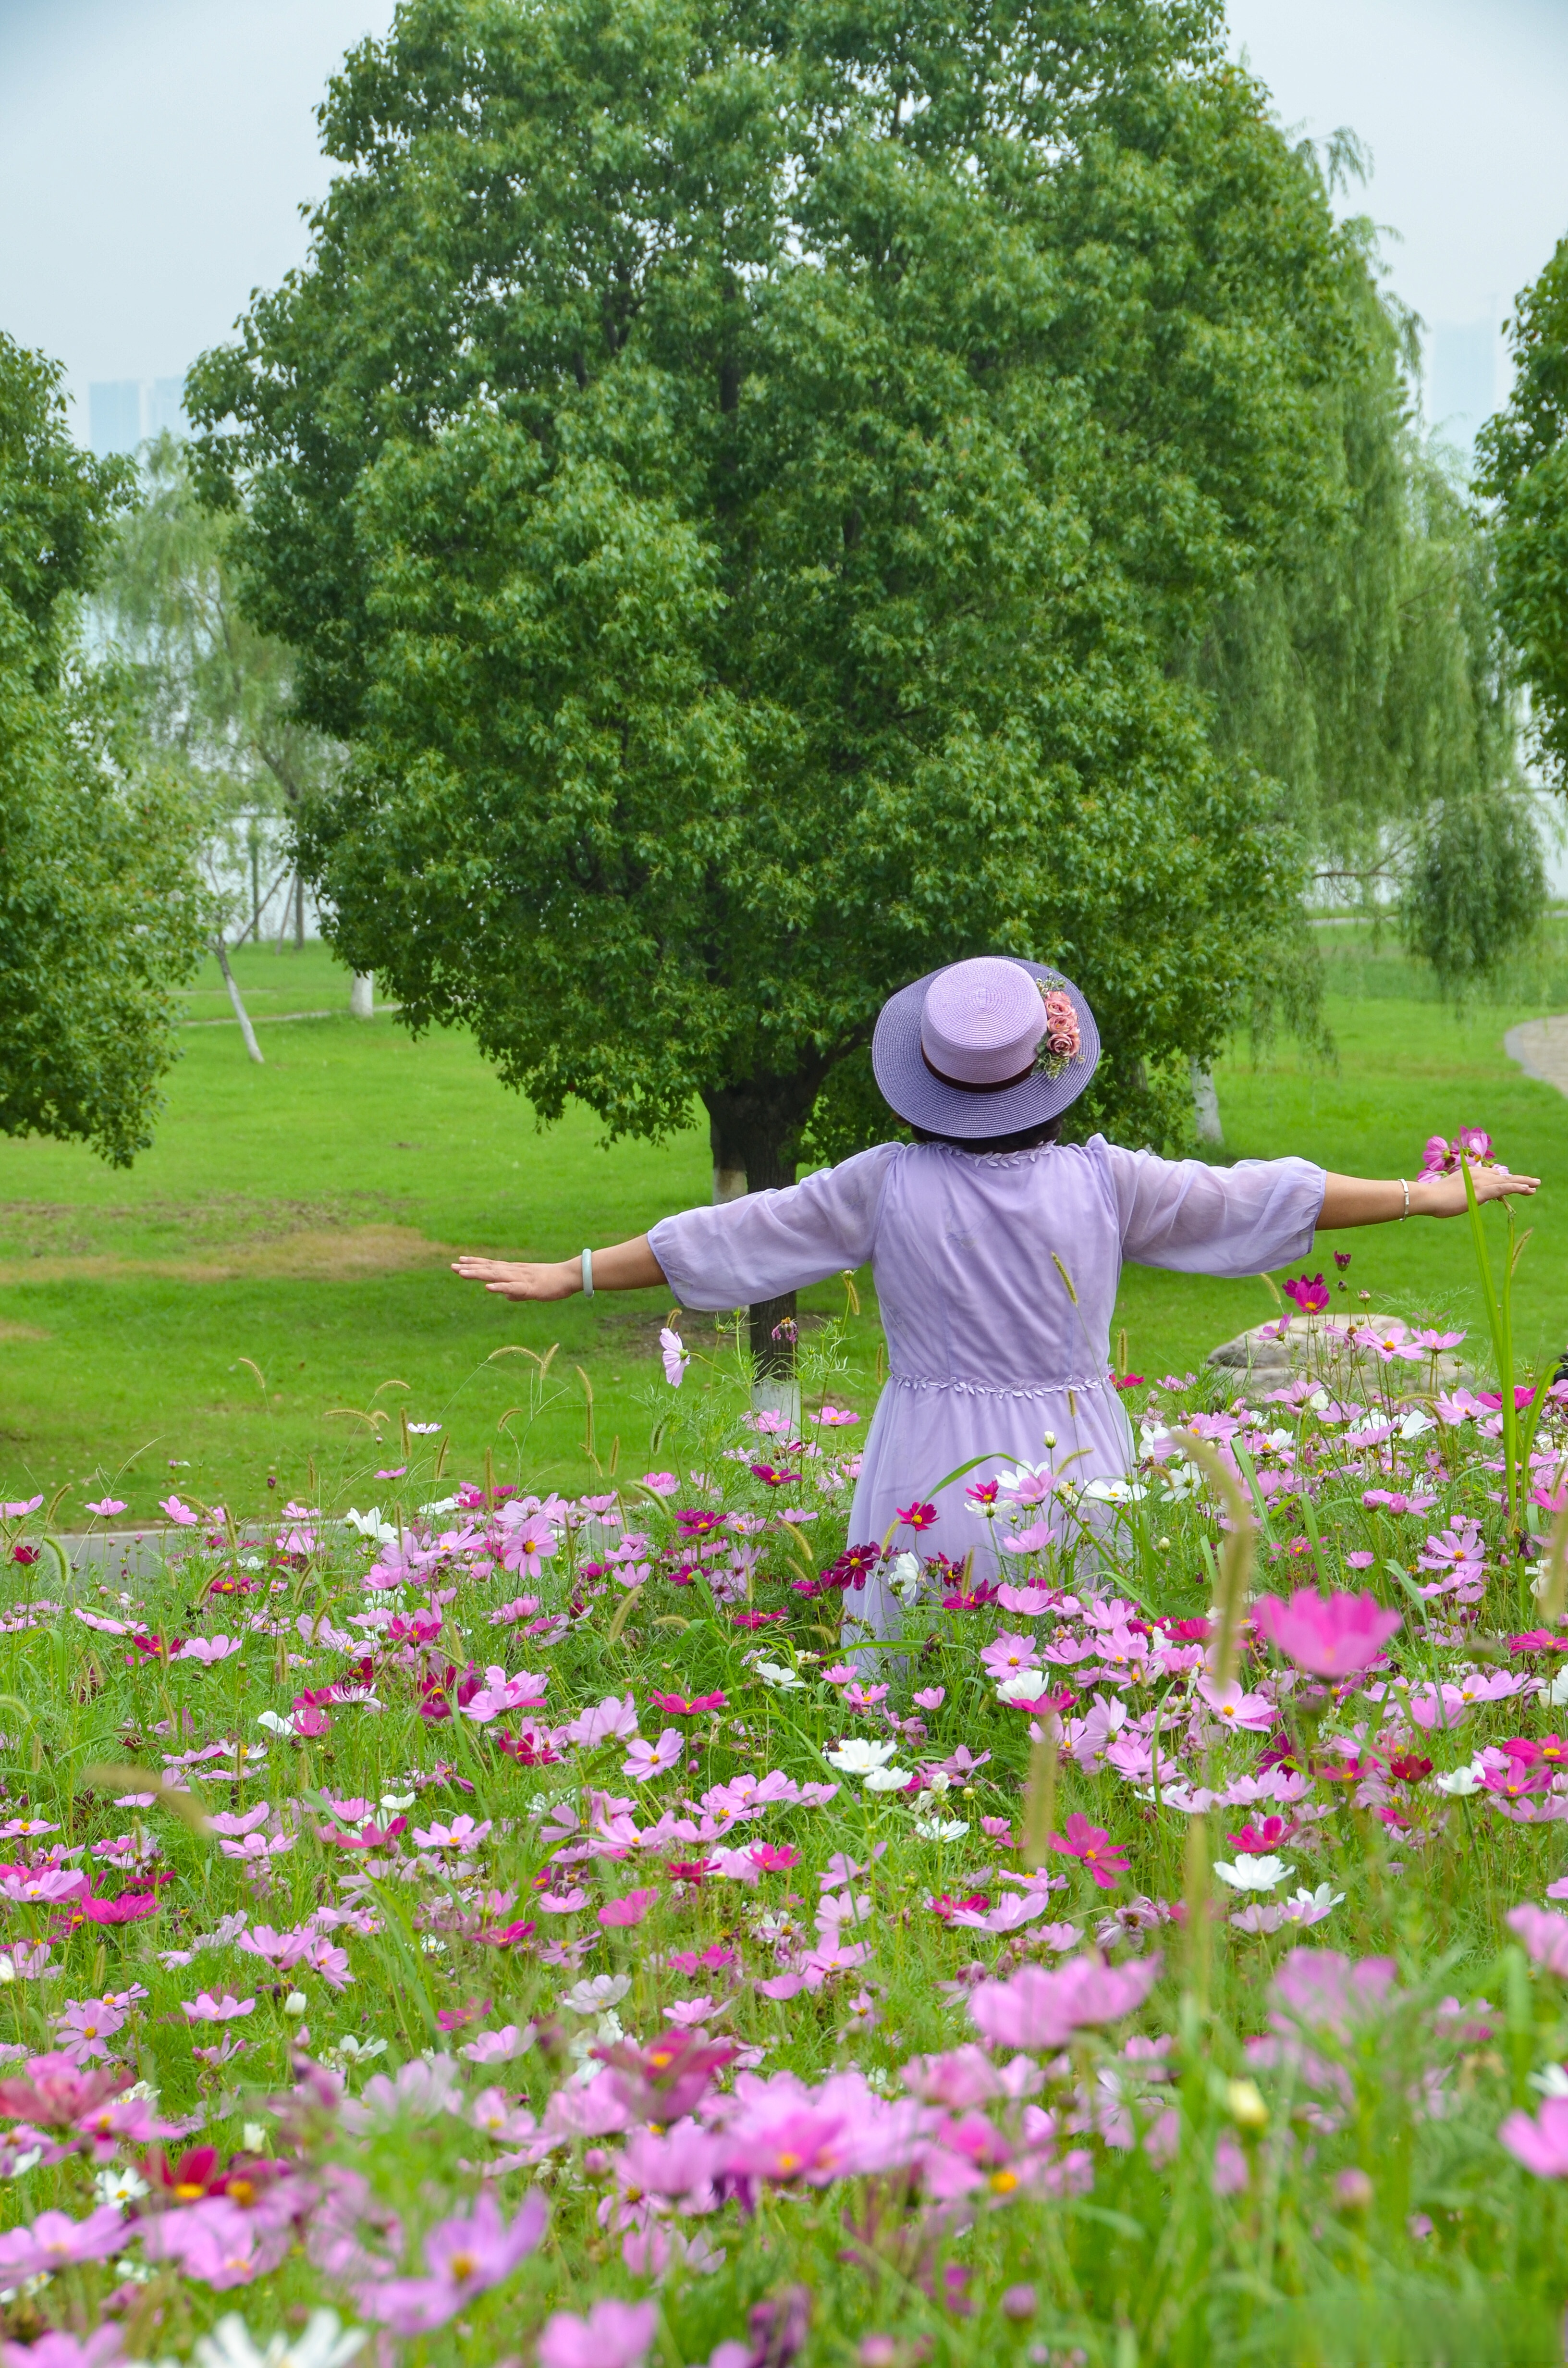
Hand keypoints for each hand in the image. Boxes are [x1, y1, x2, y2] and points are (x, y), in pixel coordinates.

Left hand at [451, 1255, 577, 1300]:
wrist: (570, 1276)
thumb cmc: (552, 1282)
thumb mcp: (531, 1288)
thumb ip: (517, 1292)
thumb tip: (506, 1297)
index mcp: (515, 1271)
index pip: (491, 1266)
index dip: (475, 1263)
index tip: (459, 1261)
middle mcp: (515, 1271)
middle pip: (489, 1269)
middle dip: (470, 1268)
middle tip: (452, 1266)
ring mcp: (521, 1278)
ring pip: (496, 1276)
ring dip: (478, 1274)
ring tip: (462, 1273)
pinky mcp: (530, 1287)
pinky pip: (512, 1287)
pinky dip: (499, 1287)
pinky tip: (487, 1287)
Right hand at [1416, 1164, 1540, 1217]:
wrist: (1428, 1197)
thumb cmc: (1435, 1199)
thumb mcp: (1452, 1194)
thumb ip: (1462, 1194)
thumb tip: (1465, 1199)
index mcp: (1470, 1174)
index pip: (1492, 1176)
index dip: (1506, 1180)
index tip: (1516, 1183)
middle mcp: (1477, 1175)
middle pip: (1502, 1176)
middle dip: (1519, 1179)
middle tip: (1533, 1182)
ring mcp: (1480, 1182)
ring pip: (1506, 1181)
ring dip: (1523, 1182)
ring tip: (1536, 1185)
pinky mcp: (1482, 1191)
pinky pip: (1503, 1188)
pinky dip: (1517, 1187)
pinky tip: (1527, 1189)